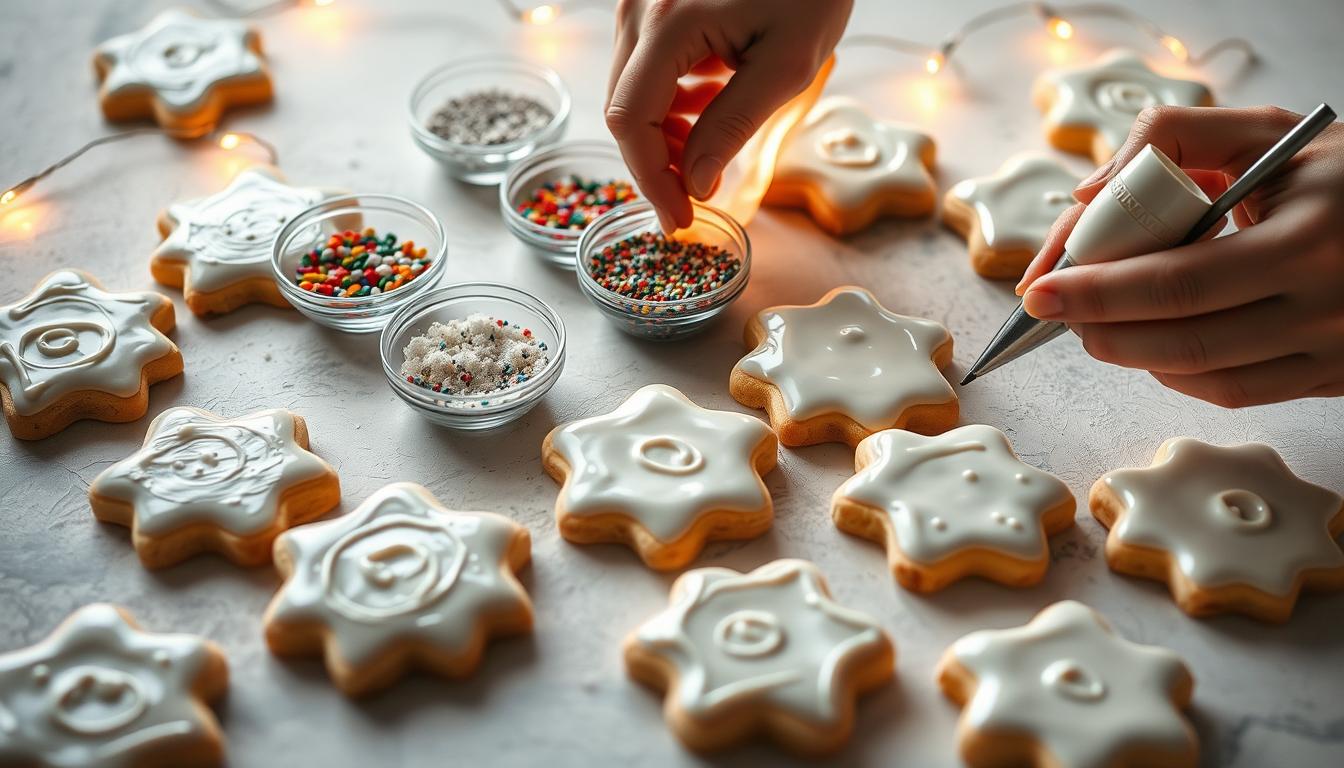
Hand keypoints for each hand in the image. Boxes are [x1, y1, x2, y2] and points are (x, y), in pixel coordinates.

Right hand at [605, 0, 851, 231]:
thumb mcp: (786, 65)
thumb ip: (733, 126)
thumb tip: (695, 185)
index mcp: (667, 23)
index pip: (631, 120)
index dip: (652, 178)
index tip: (681, 218)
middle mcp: (639, 10)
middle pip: (622, 109)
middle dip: (655, 163)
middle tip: (694, 198)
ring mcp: (640, 3)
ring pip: (629, 90)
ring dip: (662, 134)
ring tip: (707, 154)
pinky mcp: (653, 3)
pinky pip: (644, 66)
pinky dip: (667, 101)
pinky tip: (706, 109)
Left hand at [1016, 105, 1343, 406]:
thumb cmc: (1338, 172)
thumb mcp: (1267, 132)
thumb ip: (1172, 137)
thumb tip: (1089, 193)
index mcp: (1309, 235)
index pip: (1177, 280)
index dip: (1097, 290)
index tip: (1039, 290)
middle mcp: (1329, 302)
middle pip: (1183, 337)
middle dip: (1100, 327)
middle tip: (1054, 312)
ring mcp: (1336, 349)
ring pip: (1206, 375)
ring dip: (1132, 355)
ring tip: (1092, 327)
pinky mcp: (1336, 376)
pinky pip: (1240, 391)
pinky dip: (1179, 374)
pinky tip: (1149, 346)